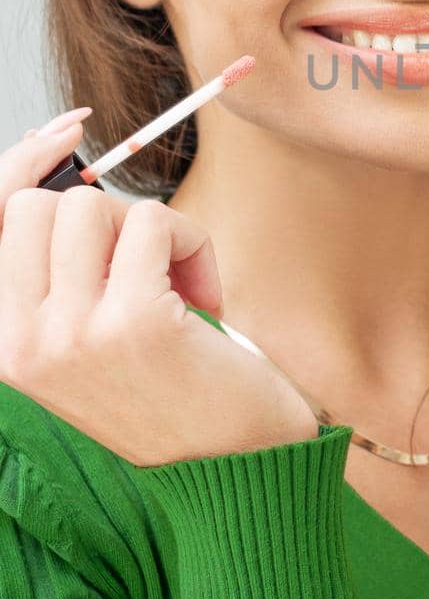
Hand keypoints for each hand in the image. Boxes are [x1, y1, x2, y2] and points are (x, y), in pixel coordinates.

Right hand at [0, 116, 318, 464]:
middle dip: (105, 216)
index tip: (65, 131)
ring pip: (98, 207)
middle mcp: (20, 344)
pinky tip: (203, 300)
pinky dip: (193, 245)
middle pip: (41, 205)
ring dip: (152, 231)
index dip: (22, 163)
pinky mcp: (131, 323)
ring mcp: (70, 335)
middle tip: (142, 266)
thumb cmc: (171, 388)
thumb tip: (53, 147)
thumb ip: (60, 263)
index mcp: (2, 345)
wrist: (235, 467)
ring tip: (174, 288)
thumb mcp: (89, 331)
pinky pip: (156, 223)